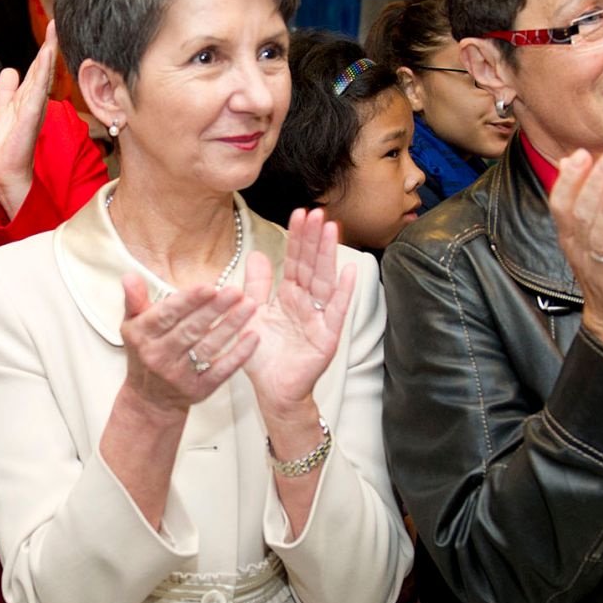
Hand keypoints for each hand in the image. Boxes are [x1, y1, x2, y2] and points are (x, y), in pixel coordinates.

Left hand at [0, 20, 57, 218]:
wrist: (4, 171)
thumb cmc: (5, 146)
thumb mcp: (1, 109)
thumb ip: (6, 90)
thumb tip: (10, 69)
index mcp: (28, 98)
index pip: (37, 68)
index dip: (43, 48)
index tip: (50, 26)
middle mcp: (34, 101)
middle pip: (44, 68)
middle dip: (50, 44)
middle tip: (57, 21)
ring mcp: (34, 109)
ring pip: (43, 76)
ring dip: (48, 53)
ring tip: (53, 32)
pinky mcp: (30, 118)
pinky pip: (37, 91)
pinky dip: (43, 73)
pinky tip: (46, 57)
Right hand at [120, 277, 259, 415]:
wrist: (149, 399)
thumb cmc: (144, 352)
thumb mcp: (132, 325)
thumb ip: (134, 299)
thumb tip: (129, 276)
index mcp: (142, 336)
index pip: (167, 315)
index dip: (188, 301)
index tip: (209, 287)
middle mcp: (158, 356)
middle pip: (191, 330)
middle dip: (215, 310)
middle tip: (237, 291)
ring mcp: (179, 375)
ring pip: (208, 348)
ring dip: (231, 326)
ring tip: (250, 306)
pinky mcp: (199, 389)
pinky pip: (221, 371)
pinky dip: (238, 355)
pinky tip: (253, 337)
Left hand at [239, 208, 355, 413]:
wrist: (272, 390)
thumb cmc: (263, 355)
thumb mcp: (252, 313)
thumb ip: (256, 285)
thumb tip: (255, 253)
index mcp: (290, 296)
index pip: (295, 261)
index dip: (298, 238)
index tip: (301, 213)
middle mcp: (307, 303)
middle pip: (312, 265)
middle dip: (315, 239)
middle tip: (318, 212)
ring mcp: (320, 318)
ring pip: (325, 281)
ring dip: (329, 255)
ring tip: (332, 229)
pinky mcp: (327, 337)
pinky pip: (336, 311)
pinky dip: (344, 292)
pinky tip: (349, 271)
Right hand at [550, 149, 602, 365]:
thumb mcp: (589, 235)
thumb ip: (580, 198)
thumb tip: (568, 159)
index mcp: (572, 239)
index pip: (561, 206)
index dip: (569, 180)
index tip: (581, 154)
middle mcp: (581, 253)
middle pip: (580, 217)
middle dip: (593, 186)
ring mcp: (600, 272)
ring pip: (599, 238)